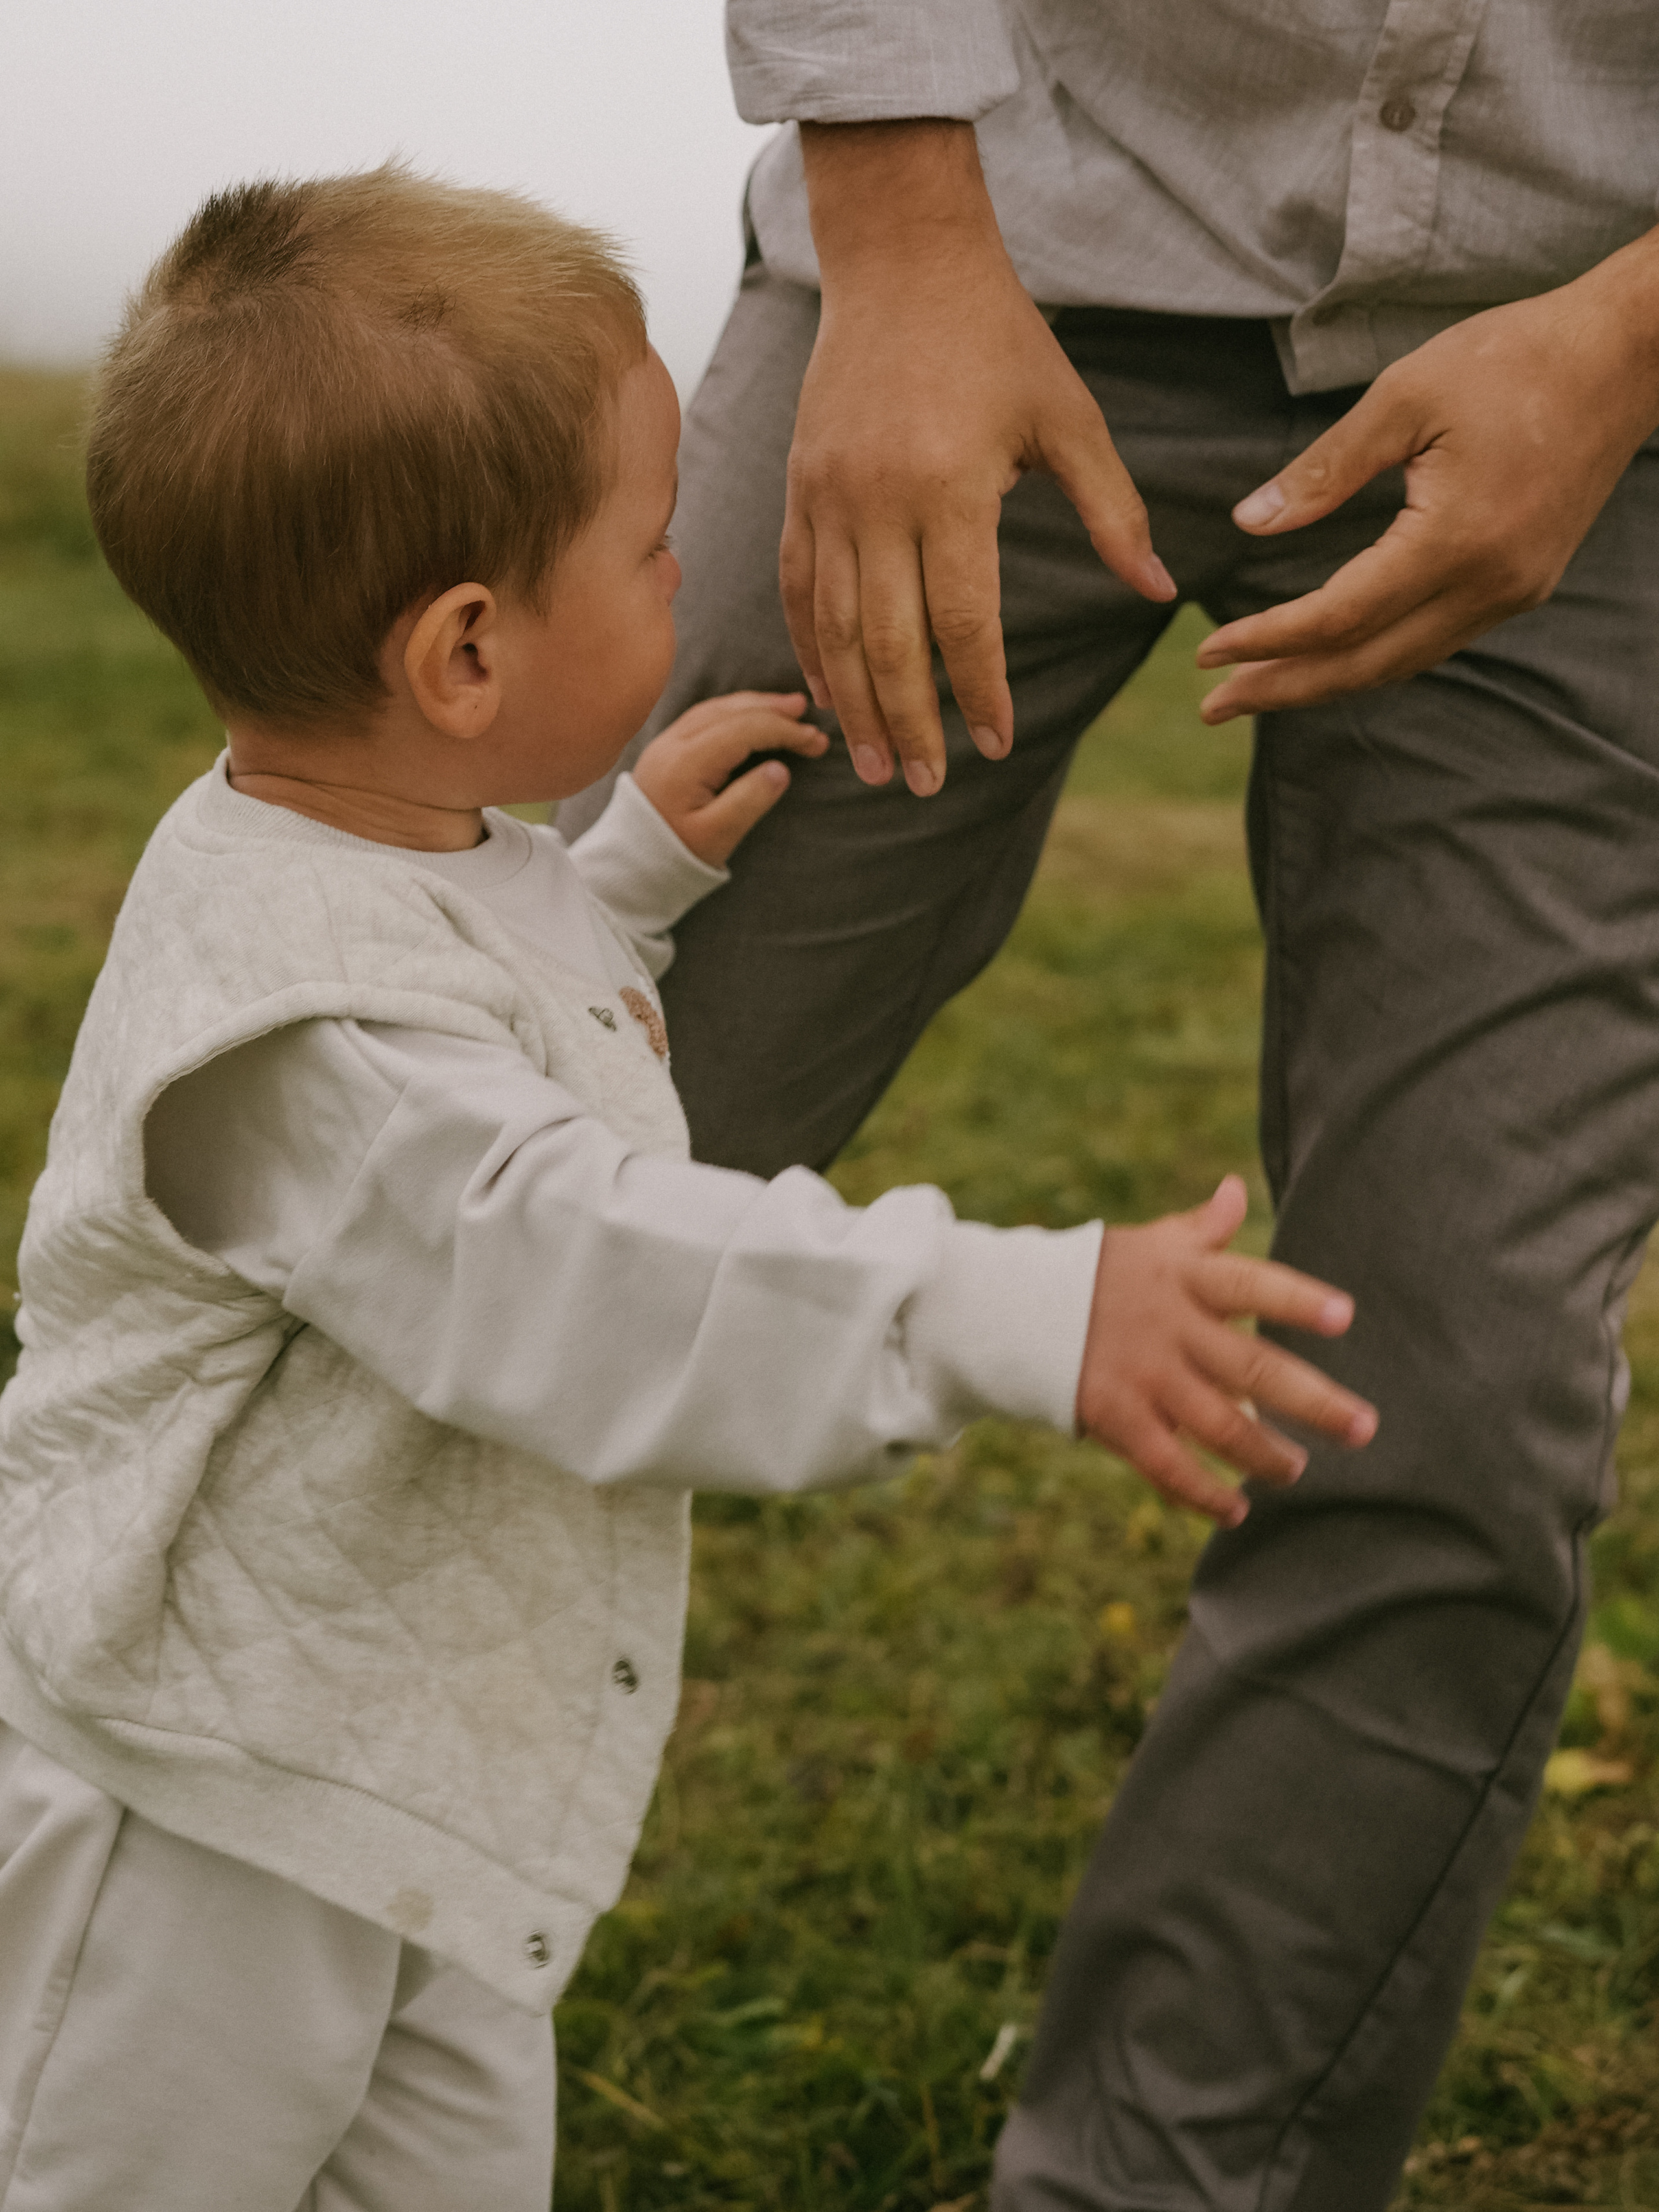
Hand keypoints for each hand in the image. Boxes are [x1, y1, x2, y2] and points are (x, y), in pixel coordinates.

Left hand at [632, 691, 826, 865]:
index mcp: (686, 763)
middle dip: (773, 710)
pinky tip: (750, 716)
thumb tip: (780, 770)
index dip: (784, 731)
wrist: (626, 866)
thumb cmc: (673, 856)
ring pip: (715, 709)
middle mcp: (672, 744)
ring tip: (787, 707)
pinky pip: (703, 716)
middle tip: (807, 715)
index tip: (816, 741)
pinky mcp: (664, 750)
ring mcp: (665, 743)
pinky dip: (733, 711)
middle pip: (729, 711)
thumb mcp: (716, 837)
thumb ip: (749, 801)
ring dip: (753, 705)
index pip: (744, 730)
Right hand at [787, 121, 1173, 797]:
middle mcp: (878, 499)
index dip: (980, 691)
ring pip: (833, 627)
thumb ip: (1115, 511)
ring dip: (853, 705)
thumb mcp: (1070, 420)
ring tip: (874, 765)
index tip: (998, 745)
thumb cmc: (1001, 341)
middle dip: (909, 723)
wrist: (901, 262)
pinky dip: (810, 649)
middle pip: (889, 641)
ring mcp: (828, 497)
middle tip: (926, 786)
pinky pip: (797, 589)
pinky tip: (829, 697)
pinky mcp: (798, 490)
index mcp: (950, 486)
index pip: (962, 619)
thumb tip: (1162, 590)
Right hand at [1076, 1174, 1376, 1527]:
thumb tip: (1237, 1188)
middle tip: (1364, 1427)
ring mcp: (1144, 1376)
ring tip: (1299, 1470)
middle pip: (1253, 1368)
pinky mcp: (1116, 1417)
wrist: (1012, 1310)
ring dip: (1266, 1455)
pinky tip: (1236, 1509)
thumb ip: (1202, 1227)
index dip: (1297, 1300)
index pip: (1251, 1284)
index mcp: (1185, 1278)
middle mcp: (1171, 1327)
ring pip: (1220, 1426)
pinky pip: (1168, 1465)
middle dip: (1314, 1401)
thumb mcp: (1150, 1244)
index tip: (1345, 1315)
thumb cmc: (1098, 1274)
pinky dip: (1203, 1493)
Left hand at [1197, 226, 1658, 721]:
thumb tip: (1248, 523)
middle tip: (1211, 707)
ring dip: (1324, 682)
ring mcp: (1513, 593)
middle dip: (1283, 688)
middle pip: (1366, 663)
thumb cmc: (1515, 358)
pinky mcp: (1524, 584)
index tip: (1206, 652)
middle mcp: (1489, 585)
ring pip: (1401, 662)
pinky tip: (1331, 657)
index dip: (1267, 640)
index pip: (1339, 616)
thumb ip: (1324, 469)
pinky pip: (1434, 641)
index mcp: (1456, 539)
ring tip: (1256, 691)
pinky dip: (1374, 656)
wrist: (1627, 355)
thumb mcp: (1405, 396)